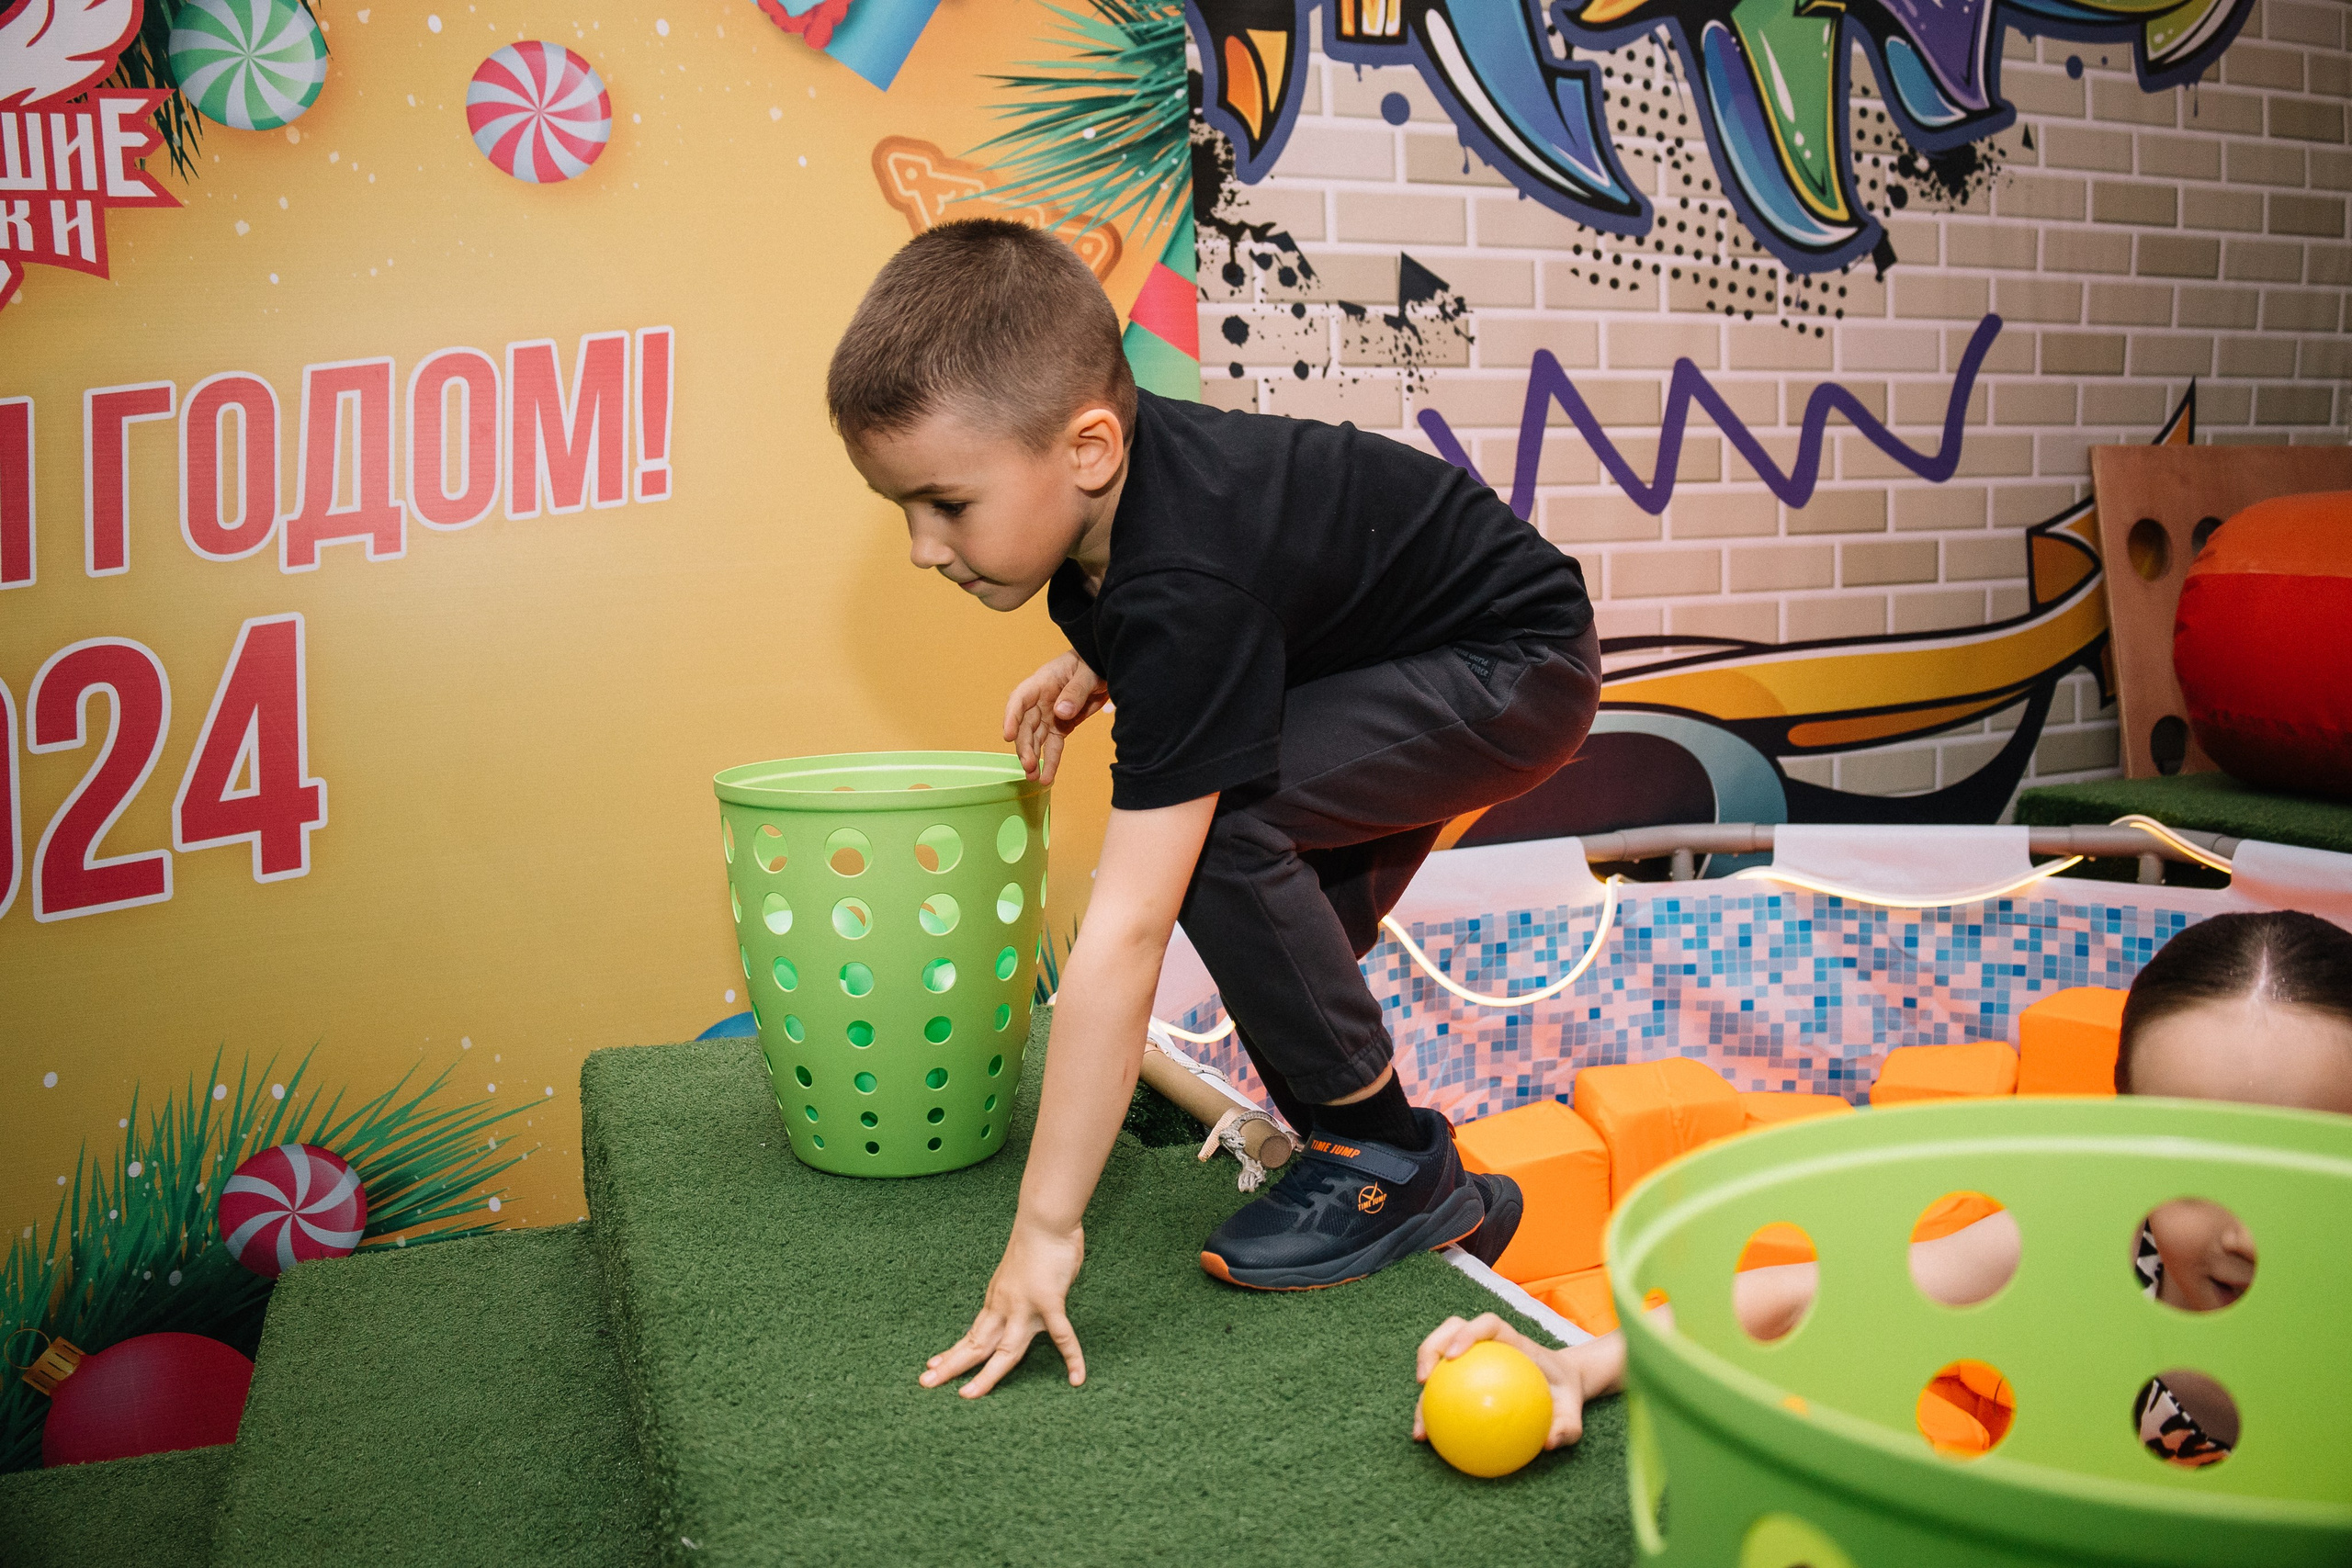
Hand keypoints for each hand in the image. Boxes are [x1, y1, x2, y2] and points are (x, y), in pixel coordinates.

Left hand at [920, 1220, 1086, 1397]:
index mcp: (997, 1301)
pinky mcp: (1049, 1302)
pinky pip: (1062, 1336)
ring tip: (969, 1396)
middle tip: (926, 1383)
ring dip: (987, 1375)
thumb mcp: (1015, 1274)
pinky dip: (1072, 1358)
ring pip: (1005, 1350)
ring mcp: (1026, 1307)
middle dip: (952, 1367)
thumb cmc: (1035, 1243)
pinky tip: (1077, 1378)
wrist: (1044, 1220)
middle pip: (977, 1345)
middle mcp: (1005, 1308)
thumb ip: (1016, 1295)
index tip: (932, 1365)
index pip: (973, 1333)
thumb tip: (1020, 1306)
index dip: (953, 1352)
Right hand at [1003, 651, 1106, 784]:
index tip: (1009, 735)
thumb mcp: (1088, 673)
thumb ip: (1075, 691)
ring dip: (1033, 757)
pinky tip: (1046, 778)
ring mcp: (1049, 715)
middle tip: (1029, 765)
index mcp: (1042, 682)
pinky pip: (1053, 746)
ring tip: (1033, 776)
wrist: (1105, 668)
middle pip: (1026, 725)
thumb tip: (1060, 713)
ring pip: (1036, 739)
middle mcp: (1040, 701)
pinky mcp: (1060, 726)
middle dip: (1024, 746)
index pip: (1020, 699)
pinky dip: (1051, 761)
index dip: (1012, 717)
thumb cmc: (1093, 663)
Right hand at [1411, 1313, 1590, 1449]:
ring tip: (1420, 1421)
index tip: (1453, 1356)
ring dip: (1422, 1379)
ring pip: (1440, 1354)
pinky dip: (1432, 1406)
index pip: (1488, 1325)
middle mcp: (1490, 1344)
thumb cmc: (1566, 1396)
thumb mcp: (1574, 1414)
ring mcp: (1475, 1356)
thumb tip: (1547, 1444)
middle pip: (1452, 1329)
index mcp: (1515, 1342)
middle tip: (1422, 1381)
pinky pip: (1445, 1385)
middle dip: (1430, 1349)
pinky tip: (1431, 1438)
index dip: (1467, 1333)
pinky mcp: (1467, 1373)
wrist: (1562, 1387)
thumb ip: (1566, 1427)